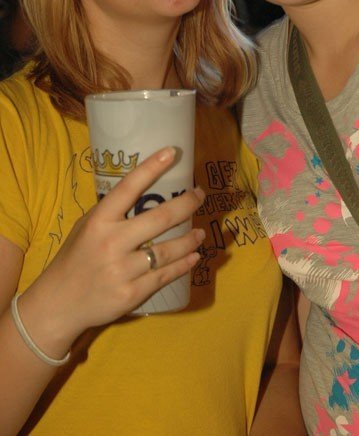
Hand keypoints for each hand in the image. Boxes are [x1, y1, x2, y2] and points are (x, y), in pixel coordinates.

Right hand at [18, 147, 204, 355]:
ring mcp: (122, 269)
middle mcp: (112, 242)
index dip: (151, 167)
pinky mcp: (131, 293)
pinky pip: (165, 275)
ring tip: (200, 232)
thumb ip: (112, 212)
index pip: (128, 187)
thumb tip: (145, 191)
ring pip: (168, 250)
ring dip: (190, 239)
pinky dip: (184, 264)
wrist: (59, 304)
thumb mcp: (86, 227)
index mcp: (99, 221)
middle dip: (187, 204)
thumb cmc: (75, 258)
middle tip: (200, 196)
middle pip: (160, 218)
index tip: (171, 152)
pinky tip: (194, 256)